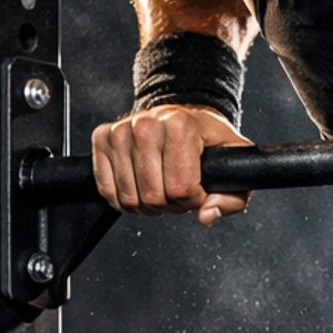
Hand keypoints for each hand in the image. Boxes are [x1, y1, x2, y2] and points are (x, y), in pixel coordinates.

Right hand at [90, 104, 251, 224]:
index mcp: (181, 124)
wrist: (180, 119)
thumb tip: (207, 214)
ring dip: (146, 204)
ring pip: (129, 198)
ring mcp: (120, 130)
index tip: (198, 188)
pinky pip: (107, 190)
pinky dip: (124, 198)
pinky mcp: (101, 138)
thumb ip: (230, 197)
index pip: (181, 189)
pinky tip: (139, 186)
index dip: (193, 200)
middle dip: (170, 204)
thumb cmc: (206, 142)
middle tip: (177, 190)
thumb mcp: (231, 167)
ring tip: (160, 186)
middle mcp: (147, 124)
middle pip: (153, 196)